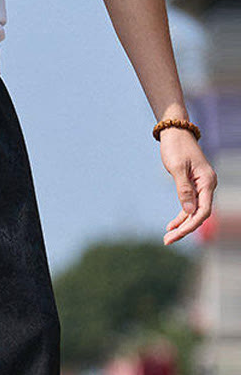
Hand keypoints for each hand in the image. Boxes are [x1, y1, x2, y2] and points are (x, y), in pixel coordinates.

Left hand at [160, 128, 217, 244]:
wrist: (175, 133)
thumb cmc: (176, 148)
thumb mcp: (177, 168)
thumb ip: (183, 189)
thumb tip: (189, 211)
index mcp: (207, 182)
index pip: (202, 211)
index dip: (189, 226)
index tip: (173, 235)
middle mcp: (207, 185)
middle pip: (199, 214)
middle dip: (184, 229)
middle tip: (166, 241)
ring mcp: (201, 186)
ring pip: (194, 212)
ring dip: (182, 225)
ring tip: (167, 237)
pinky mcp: (193, 186)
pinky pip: (190, 205)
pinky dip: (181, 216)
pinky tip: (171, 226)